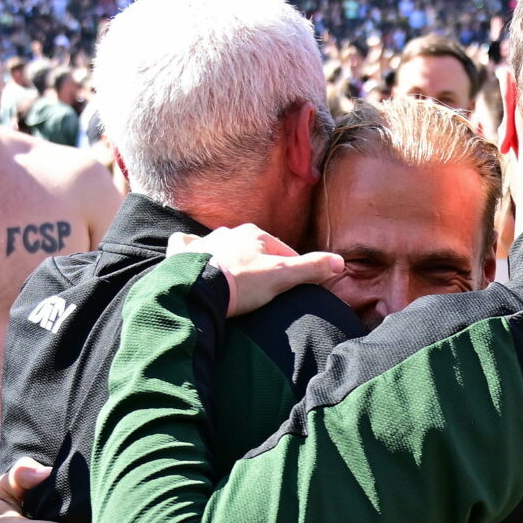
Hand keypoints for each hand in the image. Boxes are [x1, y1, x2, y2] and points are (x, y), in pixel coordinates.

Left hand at [167, 225, 342, 315]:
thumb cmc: (242, 283)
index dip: (291, 269)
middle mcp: (228, 232)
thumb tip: (341, 262)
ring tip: (232, 278)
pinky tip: (192, 258)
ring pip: (220, 244)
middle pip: (252, 248)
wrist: (198, 291)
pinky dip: (190, 250)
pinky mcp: (182, 255)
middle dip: (260, 263)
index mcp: (254, 234)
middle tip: (264, 288)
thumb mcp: (282, 277)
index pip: (282, 250)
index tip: (294, 287)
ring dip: (228, 256)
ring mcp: (204, 242)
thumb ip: (311, 268)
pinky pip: (186, 246)